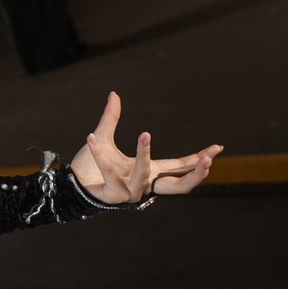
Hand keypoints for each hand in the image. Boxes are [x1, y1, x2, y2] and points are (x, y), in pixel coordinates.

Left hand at [68, 92, 222, 204]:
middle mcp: (144, 184)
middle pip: (180, 186)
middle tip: (208, 158)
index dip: (199, 159)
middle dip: (196, 174)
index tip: (218, 147)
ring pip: (145, 174)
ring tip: (145, 134)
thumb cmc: (89, 166)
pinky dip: (101, 155)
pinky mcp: (113, 195)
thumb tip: (114, 93)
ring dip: (145, 154)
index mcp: (149, 172)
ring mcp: (131, 192)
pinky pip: (110, 173)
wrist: (69, 184)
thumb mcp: (103, 138)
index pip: (180, 167)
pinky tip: (91, 138)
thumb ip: (111, 117)